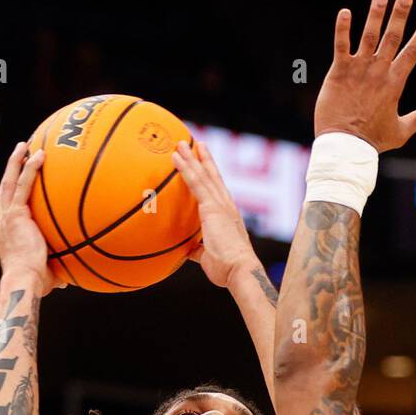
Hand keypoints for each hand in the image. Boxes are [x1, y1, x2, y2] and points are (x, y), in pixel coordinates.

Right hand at [0, 141, 62, 296]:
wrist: (25, 281)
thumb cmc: (36, 284)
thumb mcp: (48, 275)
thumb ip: (57, 271)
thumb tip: (71, 279)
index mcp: (10, 233)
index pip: (10, 208)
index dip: (13, 193)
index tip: (19, 181)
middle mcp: (5, 222)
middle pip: (5, 188)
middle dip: (11, 170)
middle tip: (19, 154)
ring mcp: (9, 216)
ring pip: (10, 181)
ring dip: (16, 161)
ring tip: (25, 145)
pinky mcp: (16, 214)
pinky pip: (23, 185)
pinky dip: (30, 169)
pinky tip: (39, 155)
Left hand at [172, 140, 256, 287]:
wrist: (240, 271)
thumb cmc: (228, 270)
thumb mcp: (210, 258)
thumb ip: (199, 250)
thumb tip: (189, 250)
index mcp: (229, 217)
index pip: (219, 192)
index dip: (212, 176)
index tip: (207, 164)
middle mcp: (227, 206)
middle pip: (214, 177)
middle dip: (204, 160)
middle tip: (197, 144)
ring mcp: (220, 205)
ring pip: (203, 175)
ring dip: (191, 158)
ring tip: (180, 143)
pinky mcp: (212, 207)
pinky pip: (196, 183)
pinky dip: (185, 168)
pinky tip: (176, 157)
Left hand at [314, 0, 415, 151]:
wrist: (345, 147)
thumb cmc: (373, 142)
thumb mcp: (400, 132)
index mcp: (394, 84)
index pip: (411, 54)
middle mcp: (378, 72)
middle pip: (392, 37)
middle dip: (400, 15)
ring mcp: (358, 69)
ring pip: (369, 35)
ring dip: (375, 14)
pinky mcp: (339, 72)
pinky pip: (341, 45)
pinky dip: (343, 28)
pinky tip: (345, 12)